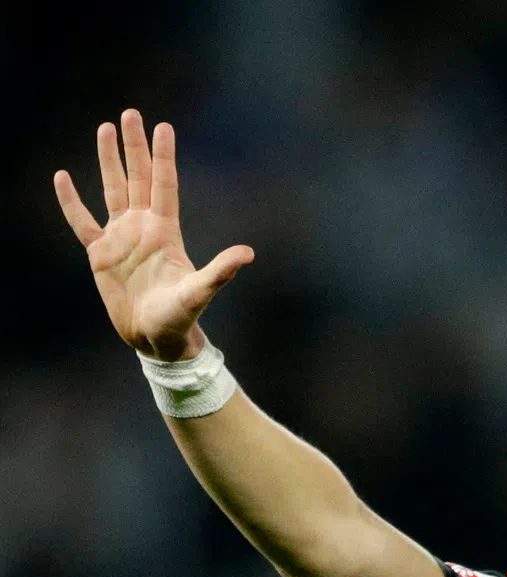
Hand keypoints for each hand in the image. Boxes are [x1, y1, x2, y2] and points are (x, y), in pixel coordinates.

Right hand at [54, 110, 253, 360]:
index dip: (163, 156)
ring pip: (113, 190)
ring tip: (104, 128)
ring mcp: (121, 238)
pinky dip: (72, 201)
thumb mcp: (200, 292)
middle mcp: (143, 228)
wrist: (155, 338)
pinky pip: (82, 221)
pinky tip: (63, 177)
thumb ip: (220, 271)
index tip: (163, 126)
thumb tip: (248, 254)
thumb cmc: (180, 317)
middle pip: (139, 178)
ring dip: (108, 161)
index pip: (164, 185)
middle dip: (135, 147)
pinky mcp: (100, 254)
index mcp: (166, 232)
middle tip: (131, 113)